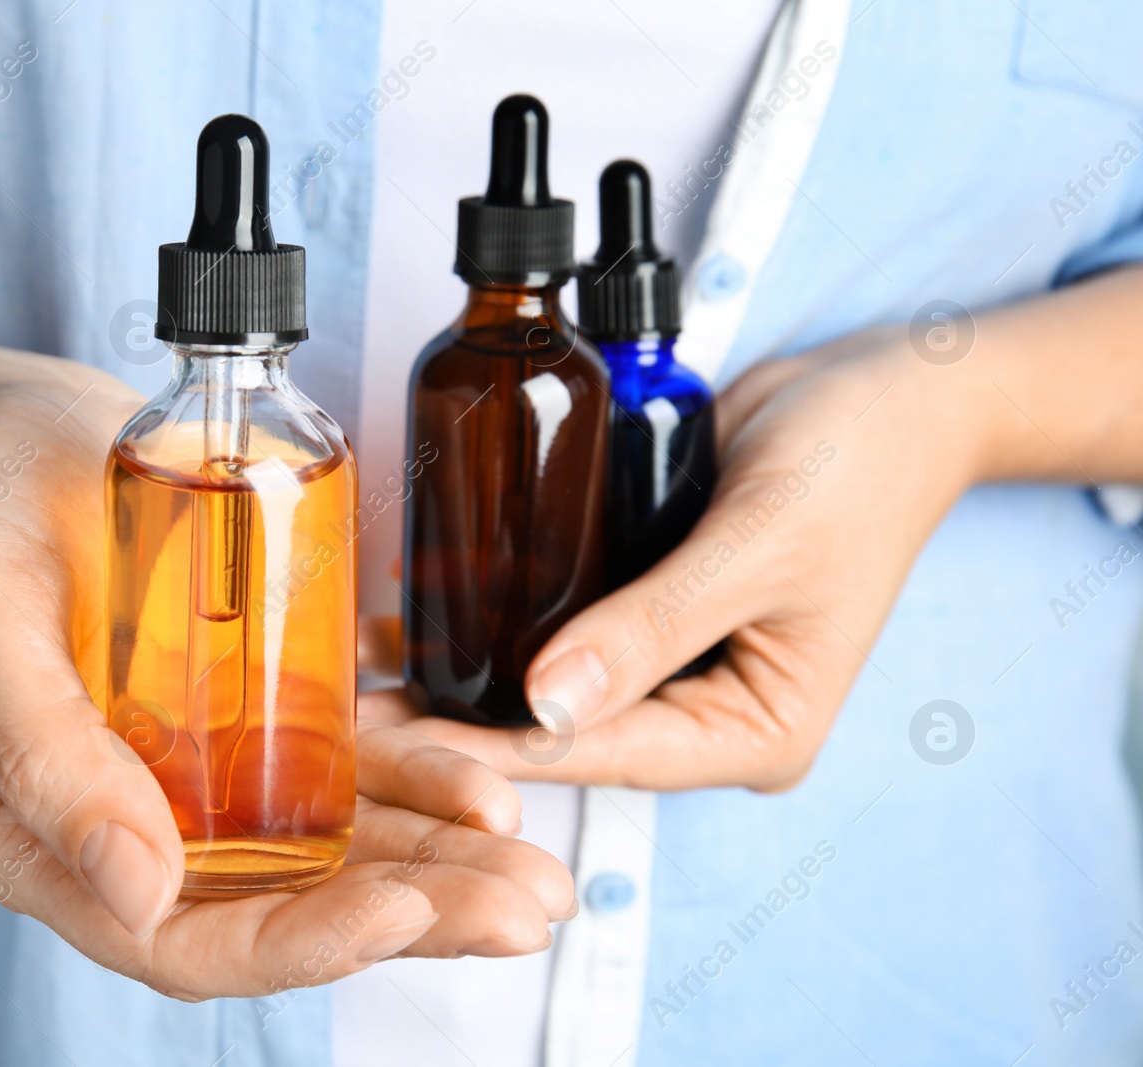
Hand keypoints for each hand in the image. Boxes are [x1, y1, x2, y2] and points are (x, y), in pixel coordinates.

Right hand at [0, 361, 572, 1001]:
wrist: (22, 429)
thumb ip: (45, 756)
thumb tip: (141, 893)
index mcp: (52, 839)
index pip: (179, 938)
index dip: (294, 945)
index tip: (396, 913)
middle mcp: (141, 825)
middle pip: (285, 906)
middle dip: (411, 915)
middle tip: (524, 909)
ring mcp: (209, 773)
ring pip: (337, 847)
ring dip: (440, 865)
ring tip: (540, 876)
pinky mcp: (260, 712)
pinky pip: (353, 767)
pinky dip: (422, 780)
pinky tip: (491, 784)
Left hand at [396, 331, 984, 789]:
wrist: (884, 392)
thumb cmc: (855, 464)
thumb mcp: (761, 544)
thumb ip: (654, 624)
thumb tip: (546, 703)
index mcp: (755, 734)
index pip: (606, 752)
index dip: (498, 748)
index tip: (402, 742)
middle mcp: (707, 715)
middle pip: (568, 728)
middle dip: (467, 717)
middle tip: (359, 707)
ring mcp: (673, 665)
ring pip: (554, 681)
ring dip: (469, 667)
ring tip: (366, 663)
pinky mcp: (647, 611)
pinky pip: (564, 624)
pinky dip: (501, 616)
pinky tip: (422, 605)